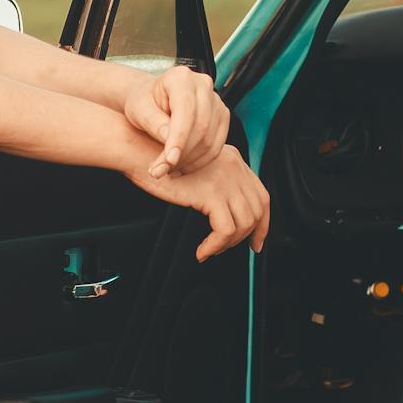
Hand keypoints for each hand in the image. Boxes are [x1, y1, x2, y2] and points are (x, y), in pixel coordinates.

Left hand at [125, 64, 228, 175]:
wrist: (154, 100)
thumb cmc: (144, 102)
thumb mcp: (139, 110)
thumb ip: (153, 123)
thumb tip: (170, 141)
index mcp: (181, 77)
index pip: (186, 111)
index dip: (178, 138)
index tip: (168, 161)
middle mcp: (203, 85)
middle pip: (201, 127)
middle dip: (182, 154)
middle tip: (160, 171)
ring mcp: (217, 101)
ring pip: (210, 139)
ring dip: (189, 161)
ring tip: (168, 170)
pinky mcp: (222, 117)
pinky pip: (217, 145)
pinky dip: (200, 161)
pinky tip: (182, 166)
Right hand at [127, 144, 269, 259]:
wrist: (140, 151)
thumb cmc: (162, 165)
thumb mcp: (200, 170)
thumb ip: (220, 183)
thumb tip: (232, 214)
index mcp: (235, 161)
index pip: (262, 196)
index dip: (263, 223)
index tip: (256, 241)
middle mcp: (235, 167)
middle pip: (257, 210)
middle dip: (249, 236)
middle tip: (228, 249)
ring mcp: (225, 179)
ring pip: (244, 223)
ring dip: (227, 244)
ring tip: (210, 249)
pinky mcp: (211, 192)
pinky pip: (225, 230)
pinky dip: (215, 246)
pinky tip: (202, 251)